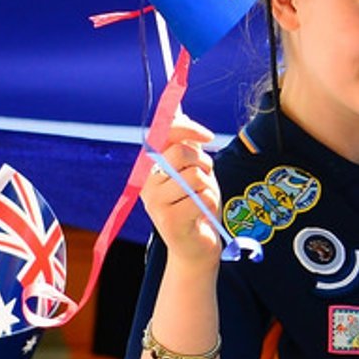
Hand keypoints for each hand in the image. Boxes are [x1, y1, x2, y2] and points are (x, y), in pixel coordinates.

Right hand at [139, 115, 223, 270]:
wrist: (196, 246)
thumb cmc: (196, 205)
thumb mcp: (194, 170)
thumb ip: (186, 145)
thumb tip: (177, 112)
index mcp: (150, 167)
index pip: (163, 134)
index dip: (187, 129)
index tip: (208, 137)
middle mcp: (147, 182)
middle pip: (183, 154)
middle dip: (204, 164)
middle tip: (204, 180)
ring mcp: (155, 202)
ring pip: (196, 177)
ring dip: (209, 188)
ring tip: (201, 201)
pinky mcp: (169, 220)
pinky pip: (204, 198)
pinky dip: (211, 205)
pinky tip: (202, 216)